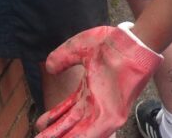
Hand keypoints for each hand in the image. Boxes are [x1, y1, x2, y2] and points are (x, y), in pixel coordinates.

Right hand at [34, 26, 161, 137]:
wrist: (132, 44)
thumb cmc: (110, 43)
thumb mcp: (79, 48)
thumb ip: (63, 57)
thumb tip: (49, 67)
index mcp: (88, 89)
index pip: (67, 109)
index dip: (53, 117)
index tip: (39, 124)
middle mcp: (95, 103)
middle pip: (71, 124)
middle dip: (55, 133)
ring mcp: (104, 111)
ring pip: (80, 132)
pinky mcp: (113, 116)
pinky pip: (95, 134)